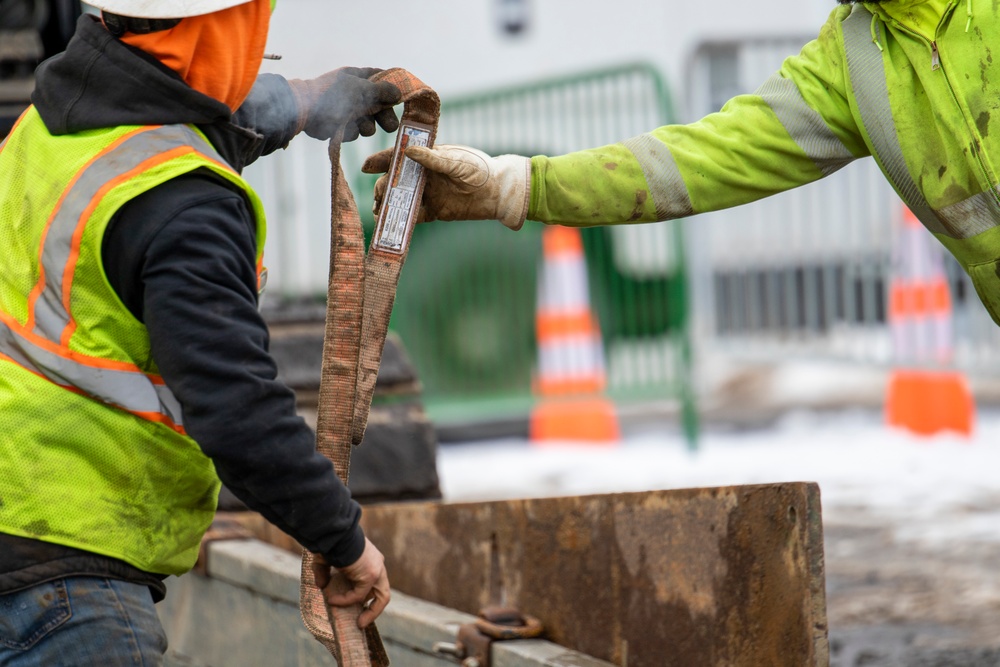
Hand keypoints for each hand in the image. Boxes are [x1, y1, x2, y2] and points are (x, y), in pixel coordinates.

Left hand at [288, 67, 400, 141]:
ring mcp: (346, 109)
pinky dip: (351, 131)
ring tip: (361, 126)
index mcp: (357, 77)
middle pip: (377, 105)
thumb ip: (382, 91)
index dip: (392, 85)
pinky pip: (354, 131)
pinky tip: (344, 129)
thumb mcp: (361, 90)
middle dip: (383, 116)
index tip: (402, 96)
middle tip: (390, 127)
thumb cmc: (333, 96)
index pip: (380, 77)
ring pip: (367, 121)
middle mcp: (353, 92)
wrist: (304, 111)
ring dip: (366, 126)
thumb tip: (398, 93)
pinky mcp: (339, 125)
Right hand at [311, 538, 390, 628]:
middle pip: (382, 591)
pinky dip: (346, 600)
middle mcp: (377, 564)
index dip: (366, 595)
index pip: (374, 581)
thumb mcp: (326, 559)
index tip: (355, 605)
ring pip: (381, 596)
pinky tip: (333, 600)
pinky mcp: (371, 575)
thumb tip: (321, 586)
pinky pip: (359, 595)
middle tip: (361, 621)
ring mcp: (376, 569)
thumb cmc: (330, 542)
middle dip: (374, 608)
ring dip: (371, 612)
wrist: (334, 533)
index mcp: (371, 559)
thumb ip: (324, 572)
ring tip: (359, 623)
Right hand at [362, 144, 530, 229]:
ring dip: (388, 204)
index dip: (380, 161)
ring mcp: (427, 194)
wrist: (498, 193)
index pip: (399, 157)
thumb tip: (408, 151)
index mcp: (427, 157)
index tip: (365, 166)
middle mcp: (424, 175)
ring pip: (400, 199)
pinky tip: (394, 223)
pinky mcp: (433, 211)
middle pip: (394, 180)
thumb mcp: (456, 162)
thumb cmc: (479, 170)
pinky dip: (402, 220)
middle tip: (380, 195)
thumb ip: (433, 159)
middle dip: (382, 187)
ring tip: (379, 211)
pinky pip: (413, 216)